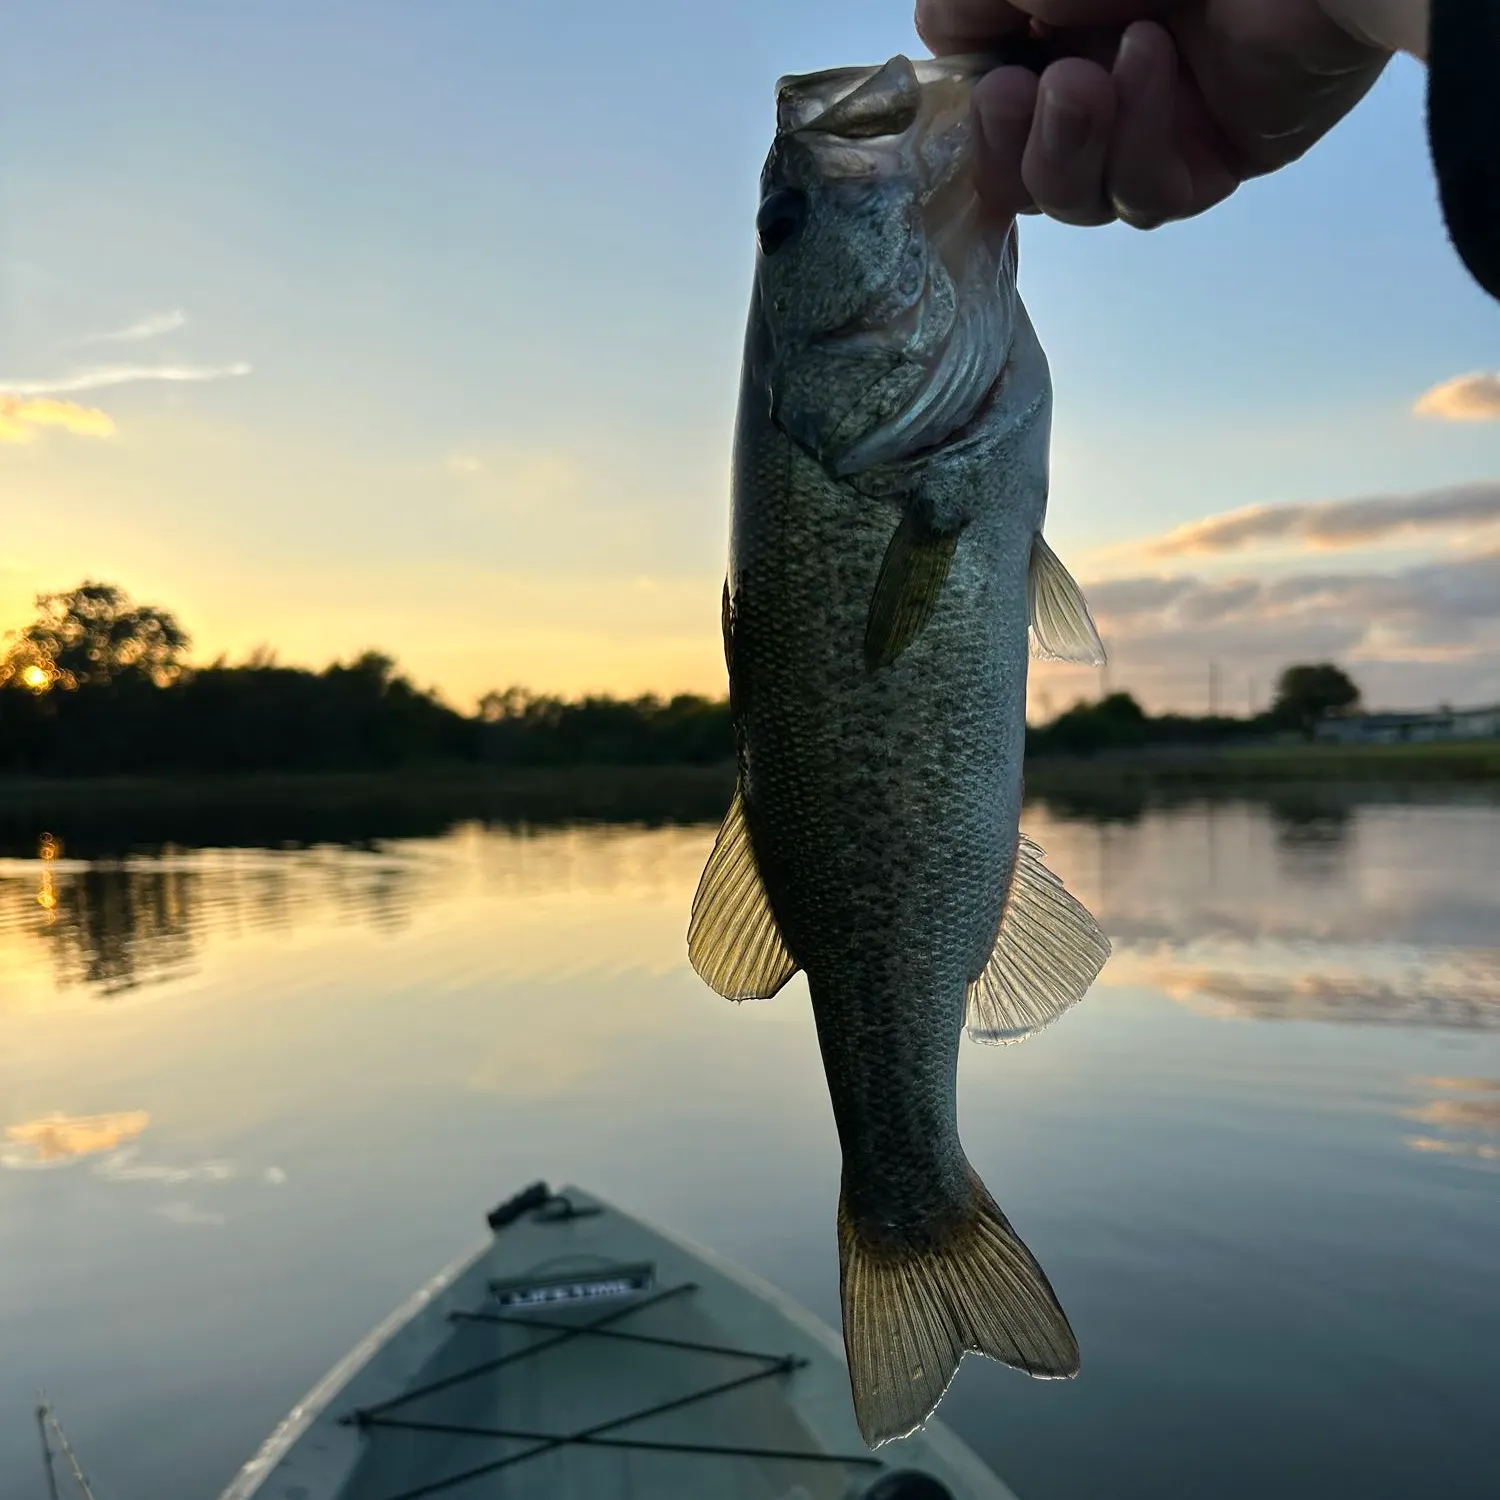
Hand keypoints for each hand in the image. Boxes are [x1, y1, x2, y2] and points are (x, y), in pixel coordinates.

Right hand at [917, 0, 1422, 227]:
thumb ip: (969, 0)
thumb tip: (941, 36)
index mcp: (1062, 27)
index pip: (988, 100)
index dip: (969, 113)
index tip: (971, 84)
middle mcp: (1106, 77)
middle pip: (1022, 172)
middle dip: (1007, 145)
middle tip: (1008, 96)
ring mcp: (1164, 122)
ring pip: (1080, 198)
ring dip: (1069, 146)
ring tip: (1085, 82)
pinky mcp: (1220, 158)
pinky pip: (1153, 196)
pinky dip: (1141, 141)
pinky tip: (1153, 64)